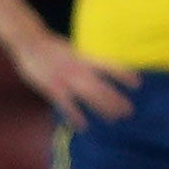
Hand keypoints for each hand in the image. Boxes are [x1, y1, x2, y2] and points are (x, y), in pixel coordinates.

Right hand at [12, 32, 137, 127]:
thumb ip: (85, 61)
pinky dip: (75, 116)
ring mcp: (67, 79)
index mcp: (85, 59)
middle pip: (103, 87)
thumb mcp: (73, 51)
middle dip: (116, 100)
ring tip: (115, 119)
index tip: (138, 83)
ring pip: (90, 97)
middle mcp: (80, 69)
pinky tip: (83, 127)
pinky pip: (67, 105)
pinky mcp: (53, 88)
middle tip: (129, 112)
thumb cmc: (51, 47)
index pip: (109, 66)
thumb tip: (97, 69)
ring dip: (103, 109)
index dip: (124, 74)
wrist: (30, 41)